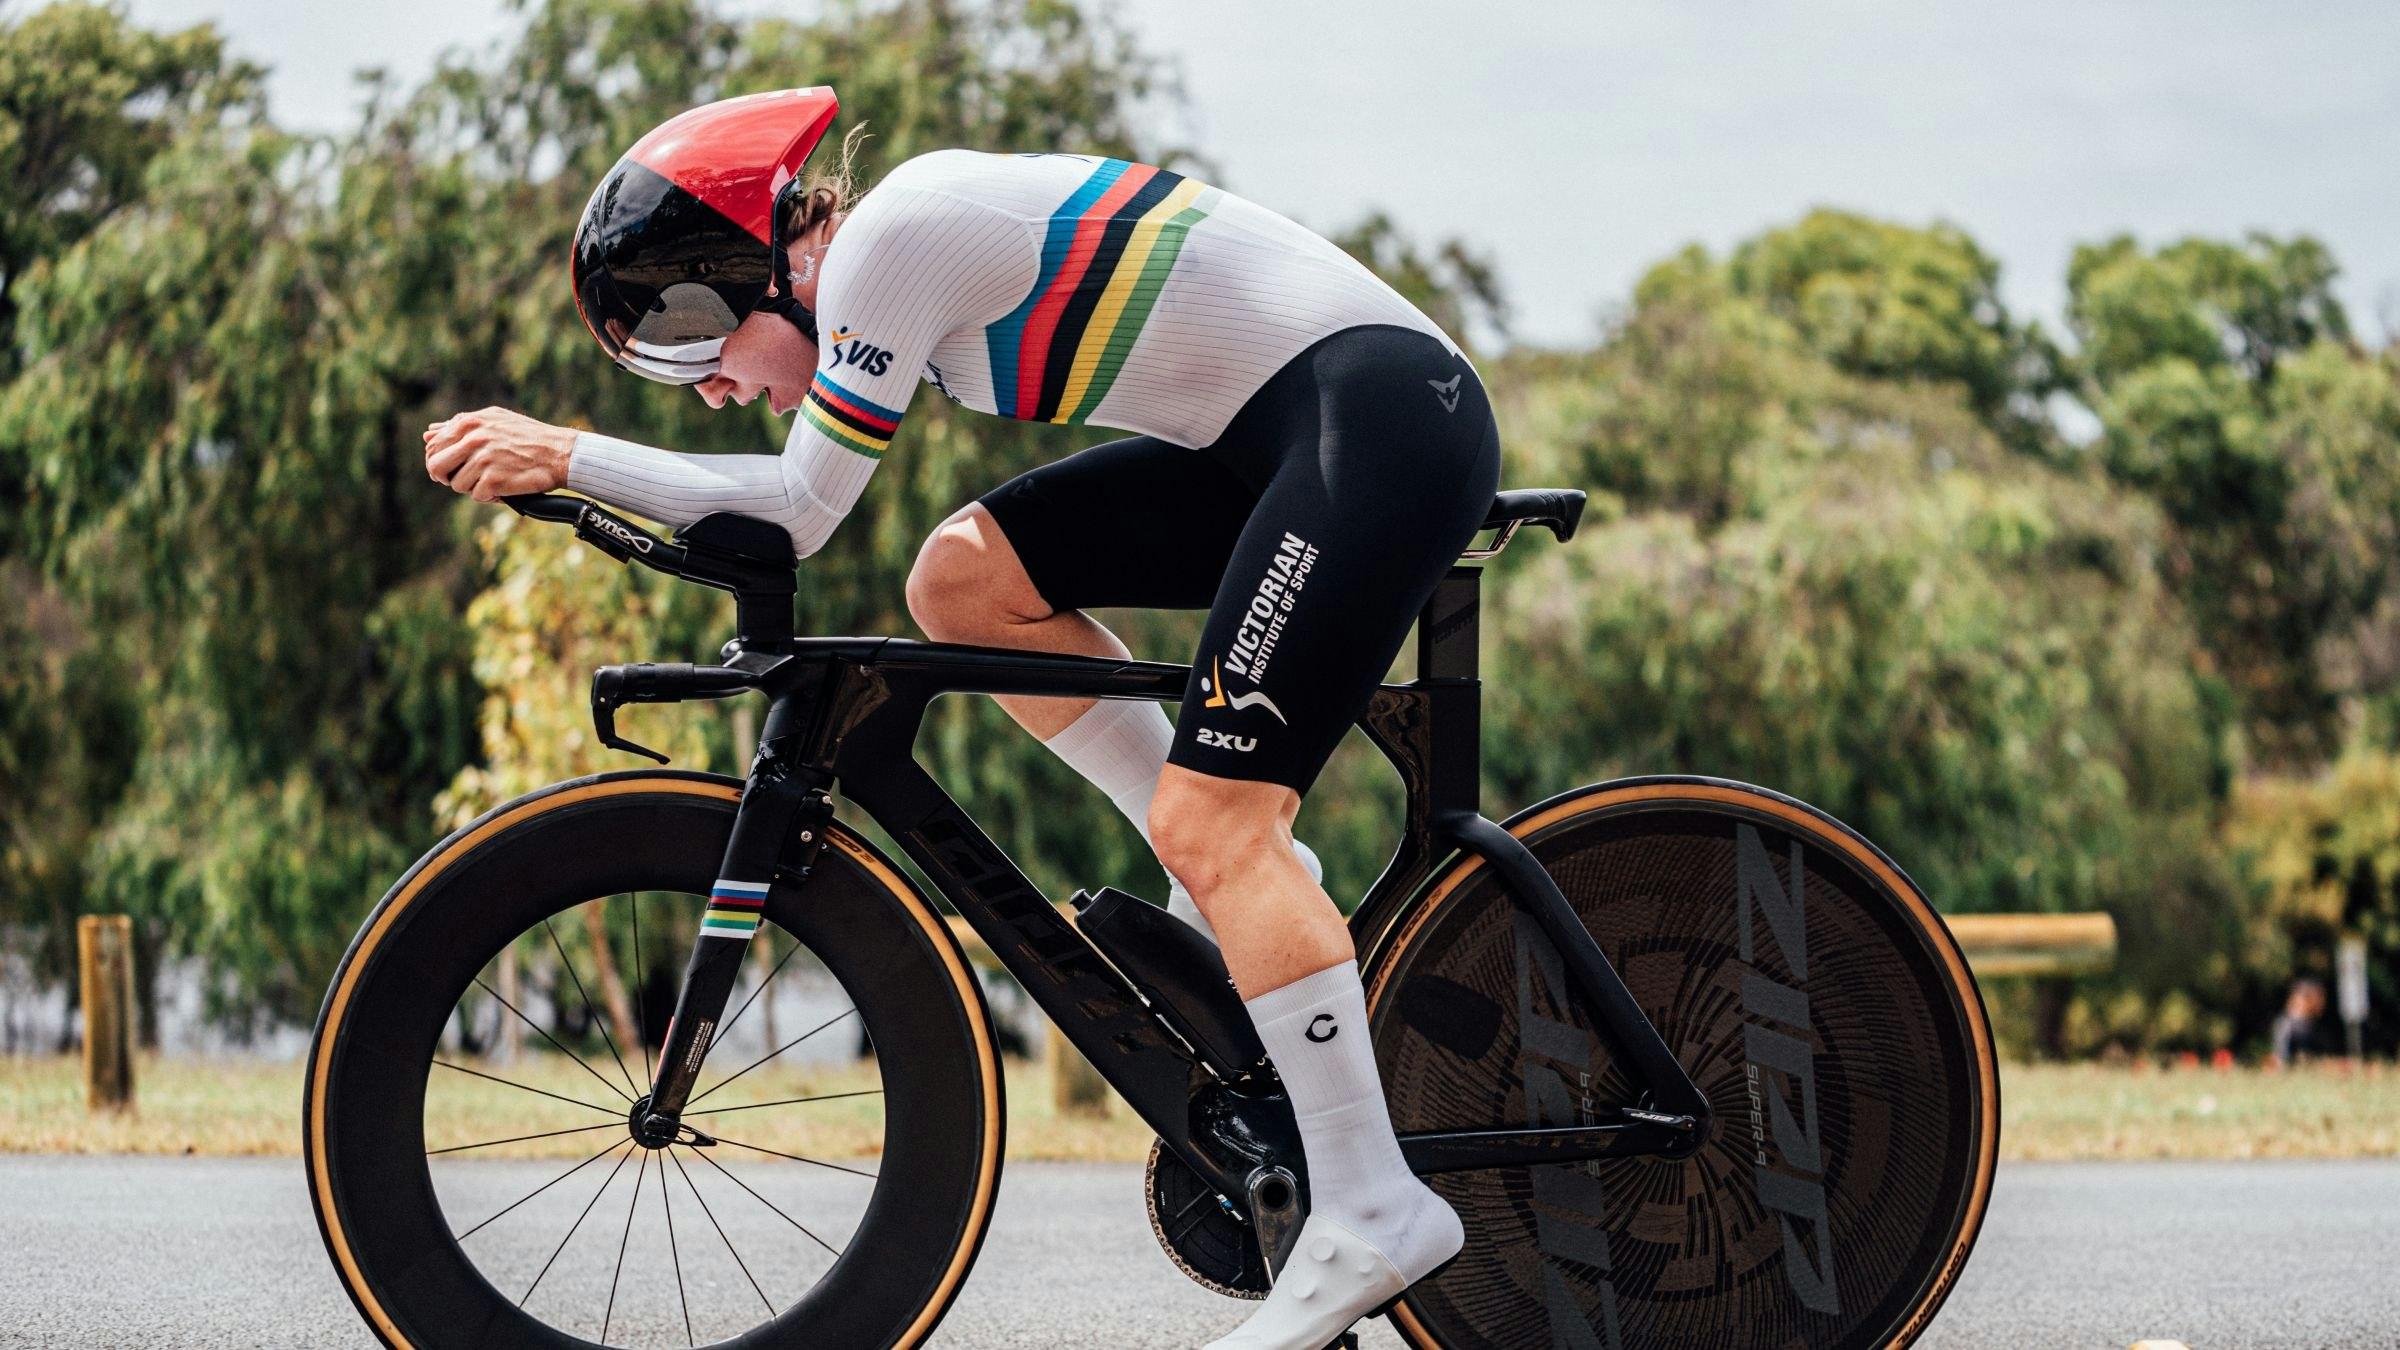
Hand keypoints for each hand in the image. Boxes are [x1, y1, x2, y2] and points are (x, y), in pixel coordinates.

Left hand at [422, 406, 576, 501]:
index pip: (434, 447)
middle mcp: (473, 439)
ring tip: (494, 481)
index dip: (438, 461)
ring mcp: (483, 460)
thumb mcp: (493, 421)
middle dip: (446, 478)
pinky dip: (490, 497)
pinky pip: (477, 496)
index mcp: (469, 423)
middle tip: (464, 480)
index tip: (452, 468)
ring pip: (457, 485)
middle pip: (437, 467)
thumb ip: (458, 426)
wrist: (560, 453)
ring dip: (474, 488)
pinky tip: (504, 489)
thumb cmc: (528, 437)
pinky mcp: (494, 480)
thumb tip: (428, 434)